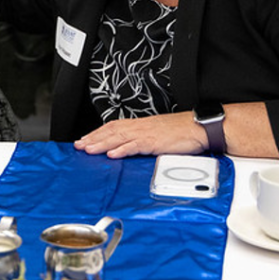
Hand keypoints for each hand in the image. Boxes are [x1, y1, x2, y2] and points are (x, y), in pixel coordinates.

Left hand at [73, 113, 206, 158]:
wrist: (199, 127)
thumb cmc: (182, 132)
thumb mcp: (158, 133)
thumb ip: (143, 140)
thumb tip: (129, 148)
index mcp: (141, 124)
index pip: (113, 126)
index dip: (98, 133)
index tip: (85, 139)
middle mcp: (140, 127)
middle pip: (111, 131)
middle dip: (94, 139)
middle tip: (79, 146)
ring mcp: (147, 133)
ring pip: (119, 137)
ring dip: (102, 144)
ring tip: (88, 149)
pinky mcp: (155, 142)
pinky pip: (135, 145)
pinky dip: (122, 149)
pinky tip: (113, 154)